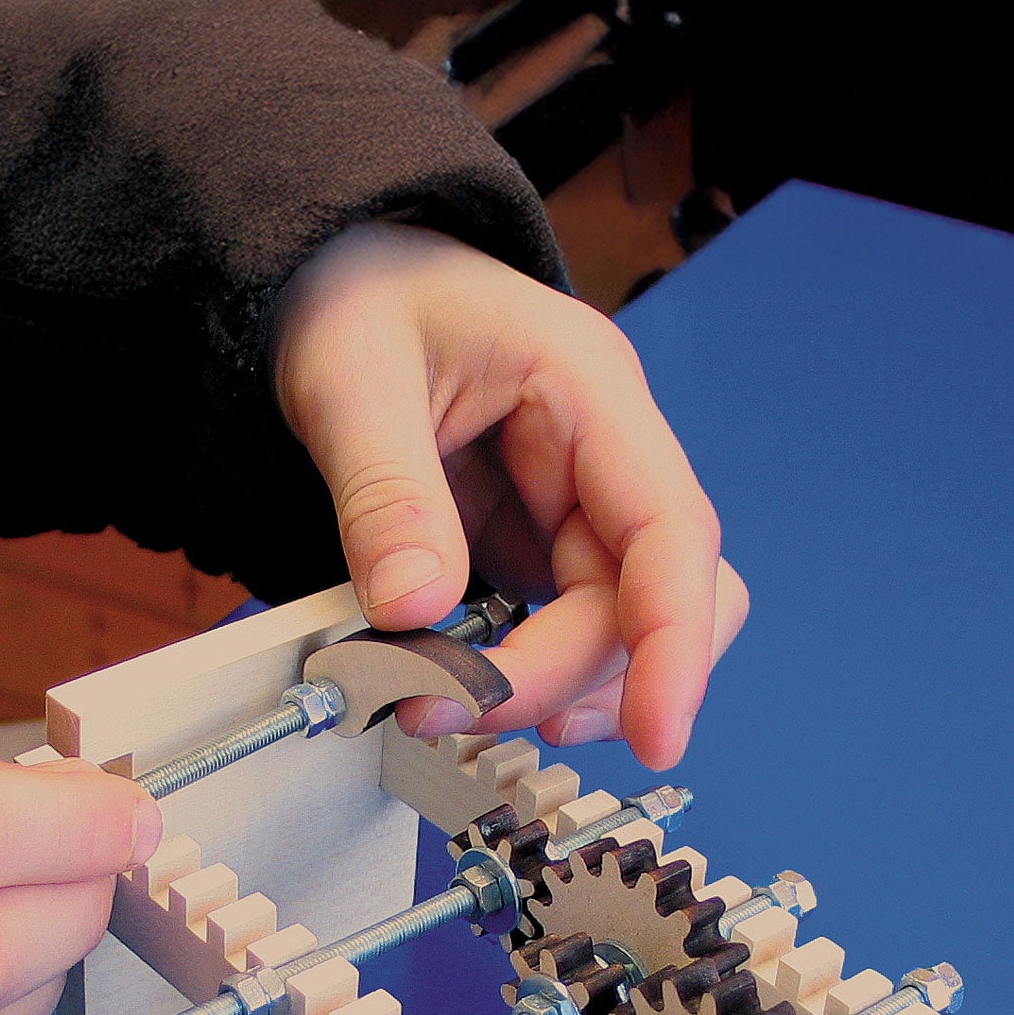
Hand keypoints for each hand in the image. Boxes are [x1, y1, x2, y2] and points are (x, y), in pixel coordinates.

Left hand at [272, 222, 747, 769]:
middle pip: (652, 603)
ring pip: (627, 633)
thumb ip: (385, 492)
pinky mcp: (545, 552)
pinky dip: (530, 682)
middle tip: (454, 709)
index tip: (659, 733)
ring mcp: (582, 511)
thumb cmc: (361, 296)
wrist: (337, 281)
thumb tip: (416, 610)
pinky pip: (572, 636)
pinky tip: (473, 696)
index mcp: (592, 390)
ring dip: (558, 691)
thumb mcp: (350, 375)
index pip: (673, 531)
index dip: (675, 642)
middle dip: (569, 677)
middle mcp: (611, 460)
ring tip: (454, 709)